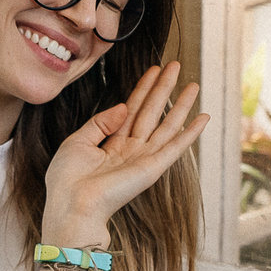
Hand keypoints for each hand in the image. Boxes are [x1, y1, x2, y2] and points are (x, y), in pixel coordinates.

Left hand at [42, 62, 208, 241]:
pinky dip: (191, 133)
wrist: (71, 205)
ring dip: (181, 105)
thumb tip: (123, 106)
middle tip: (175, 65)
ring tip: (194, 84)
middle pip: (151, 112)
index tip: (154, 69)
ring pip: (167, 125)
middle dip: (163, 88)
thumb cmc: (67, 181)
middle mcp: (130, 151)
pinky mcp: (152, 169)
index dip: (143, 88)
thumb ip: (100, 122)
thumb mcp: (77, 142)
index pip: (132, 109)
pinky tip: (204, 118)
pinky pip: (175, 147)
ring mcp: (143, 159)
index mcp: (111, 145)